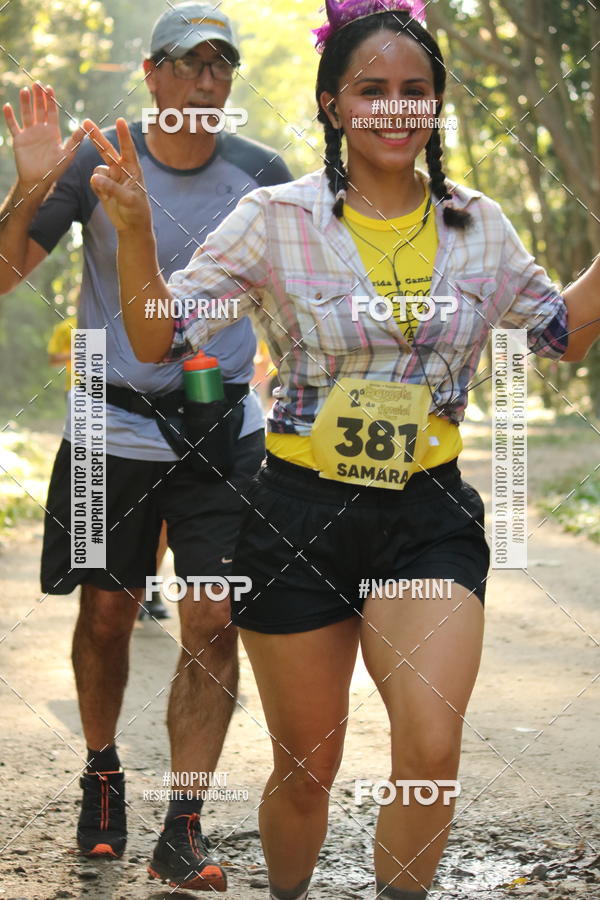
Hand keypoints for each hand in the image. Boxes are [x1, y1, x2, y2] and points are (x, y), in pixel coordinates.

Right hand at [3, 83, 84, 190]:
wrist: (39, 181)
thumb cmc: (55, 169)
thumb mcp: (67, 154)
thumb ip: (76, 140)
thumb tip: (86, 126)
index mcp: (53, 131)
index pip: (51, 112)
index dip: (50, 100)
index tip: (49, 88)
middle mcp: (41, 130)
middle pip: (39, 109)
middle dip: (38, 97)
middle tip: (36, 83)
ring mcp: (29, 134)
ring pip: (26, 114)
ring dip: (25, 103)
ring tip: (25, 90)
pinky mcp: (19, 140)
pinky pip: (13, 126)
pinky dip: (10, 117)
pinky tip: (8, 106)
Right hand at [86, 117, 152, 232]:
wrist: (131, 226)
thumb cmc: (137, 212)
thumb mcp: (128, 200)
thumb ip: (111, 188)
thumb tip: (94, 177)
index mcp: (133, 170)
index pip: (128, 149)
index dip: (124, 135)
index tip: (120, 120)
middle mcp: (121, 170)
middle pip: (107, 150)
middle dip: (97, 137)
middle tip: (86, 122)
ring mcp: (111, 177)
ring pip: (98, 169)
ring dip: (100, 179)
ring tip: (109, 193)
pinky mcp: (102, 186)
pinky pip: (93, 181)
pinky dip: (96, 187)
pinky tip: (105, 196)